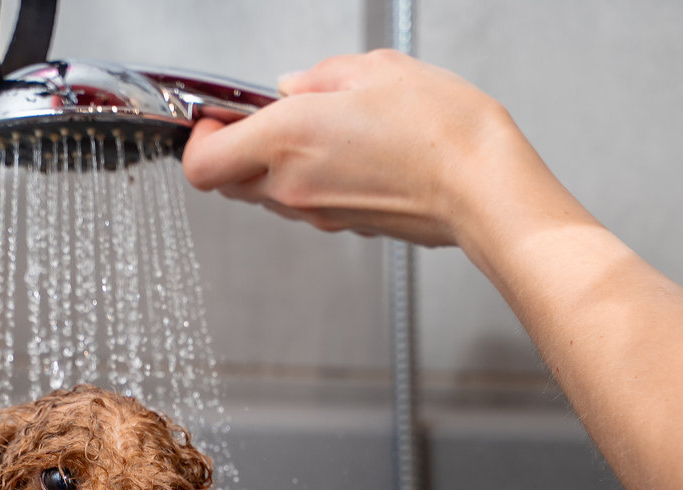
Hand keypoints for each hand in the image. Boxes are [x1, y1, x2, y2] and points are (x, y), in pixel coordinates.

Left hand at [183, 50, 521, 249]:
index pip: (204, 162)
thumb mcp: (376, 70)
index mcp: (288, 139)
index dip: (200, 139)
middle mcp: (293, 186)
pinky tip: (340, 153)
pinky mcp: (340, 226)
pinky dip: (305, 180)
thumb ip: (321, 76)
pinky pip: (302, 203)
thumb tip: (293, 86)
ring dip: (270, 166)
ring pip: (264, 194)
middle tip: (258, 119)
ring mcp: (315, 213)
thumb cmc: (441, 130)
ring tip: (310, 131)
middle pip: (227, 182)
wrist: (482, 189)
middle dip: (233, 150)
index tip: (216, 116)